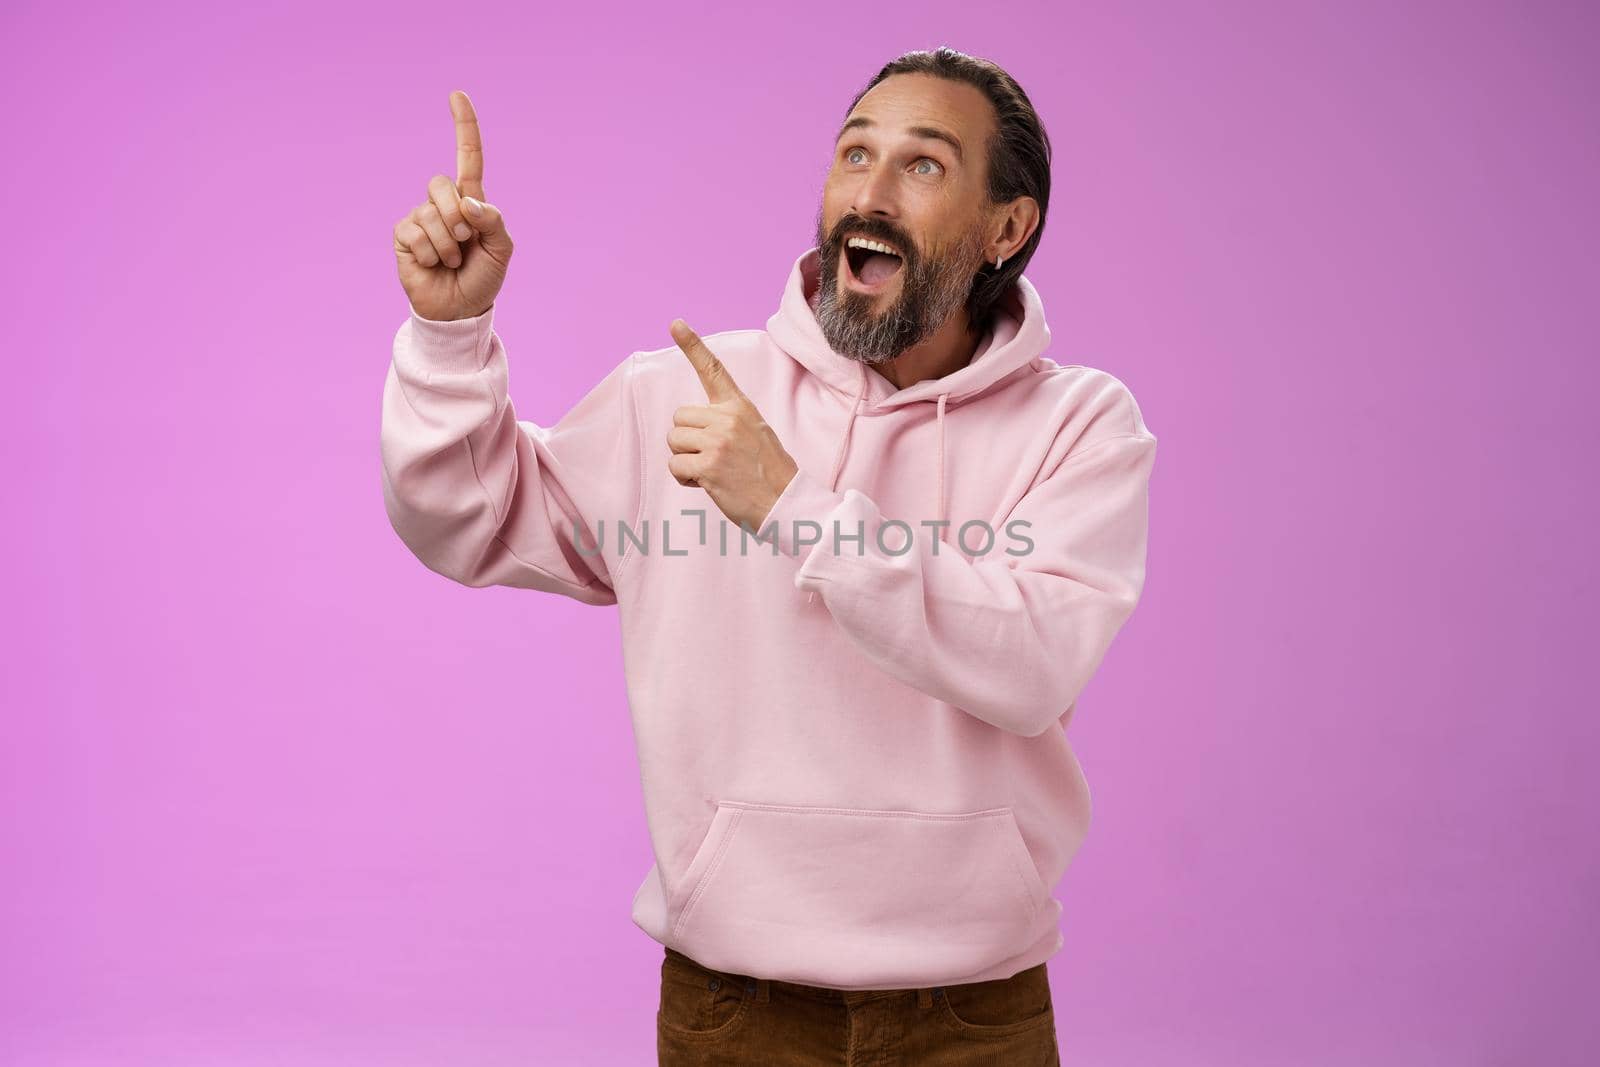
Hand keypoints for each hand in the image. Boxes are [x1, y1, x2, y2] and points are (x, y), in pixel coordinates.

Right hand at [392, 90, 513, 320]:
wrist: (461, 310)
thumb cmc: (483, 278)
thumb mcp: (501, 249)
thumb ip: (493, 220)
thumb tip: (466, 202)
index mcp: (471, 201)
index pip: (468, 157)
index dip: (464, 126)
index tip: (457, 95)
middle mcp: (443, 204)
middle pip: (442, 184)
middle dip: (458, 217)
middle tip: (465, 243)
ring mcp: (420, 218)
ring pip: (429, 211)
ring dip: (447, 242)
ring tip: (450, 260)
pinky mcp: (404, 236)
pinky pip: (415, 231)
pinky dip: (430, 252)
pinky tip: (432, 264)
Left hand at [668, 319, 798, 531]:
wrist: (786, 501)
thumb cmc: (768, 471)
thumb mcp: (755, 432)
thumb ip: (726, 421)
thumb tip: (691, 427)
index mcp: (740, 406)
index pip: (712, 370)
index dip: (691, 345)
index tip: (675, 324)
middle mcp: (727, 418)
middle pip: (679, 418)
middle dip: (687, 439)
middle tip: (714, 457)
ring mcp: (717, 441)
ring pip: (673, 441)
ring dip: (685, 459)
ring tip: (713, 470)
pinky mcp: (708, 465)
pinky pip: (675, 465)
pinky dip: (685, 478)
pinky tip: (708, 484)